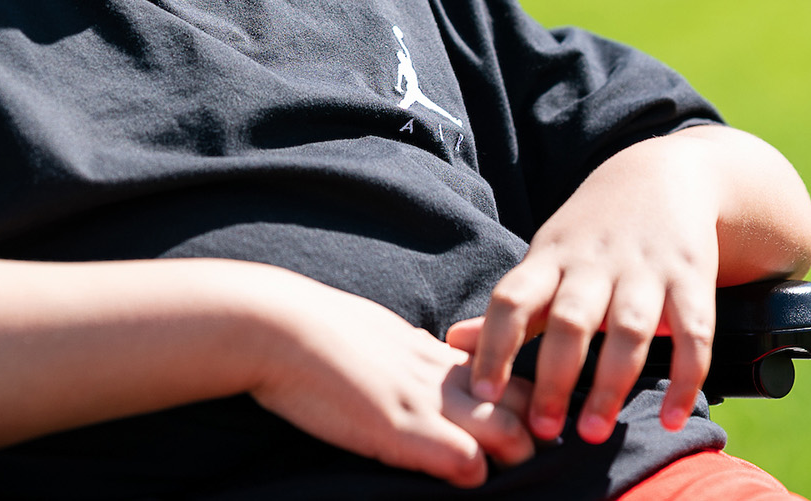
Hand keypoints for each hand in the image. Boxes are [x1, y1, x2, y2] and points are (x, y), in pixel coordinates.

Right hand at [246, 272, 535, 486]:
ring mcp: (425, 402)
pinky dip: (473, 475)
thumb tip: (414, 365)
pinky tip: (460, 481)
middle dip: (532, 434)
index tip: (517, 426)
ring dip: (512, 459)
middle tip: (521, 459)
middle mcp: (441, 375)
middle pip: (523, 402)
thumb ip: (406, 356)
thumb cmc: (314, 333)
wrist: (278, 328)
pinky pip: (465, 459)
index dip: (519, 404)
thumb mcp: (376, 337)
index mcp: (433, 352)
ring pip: (509, 433)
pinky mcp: (402, 429)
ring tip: (499, 476)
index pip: (505, 374)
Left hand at [463, 134, 722, 443]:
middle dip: (555, 376)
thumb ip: (510, 309)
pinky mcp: (692, 278)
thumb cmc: (591, 234)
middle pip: (570, 319)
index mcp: (550, 259)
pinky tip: (672, 420)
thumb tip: (450, 343)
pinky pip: (693, 333)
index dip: (494, 344)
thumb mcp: (546, 259)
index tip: (482, 394)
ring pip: (628, 328)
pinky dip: (685, 378)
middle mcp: (594, 264)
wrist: (664, 175)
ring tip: (593, 433)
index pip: (512, 298)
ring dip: (611, 383)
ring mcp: (645, 270)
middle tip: (542, 430)